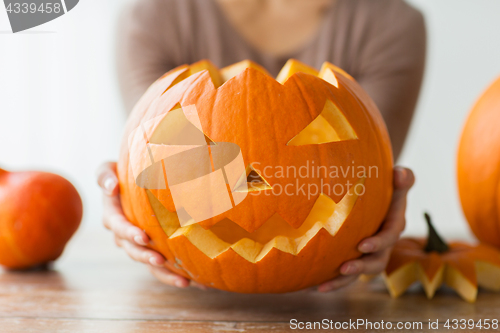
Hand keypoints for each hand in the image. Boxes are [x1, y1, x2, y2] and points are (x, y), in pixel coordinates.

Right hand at [97, 162, 202, 288]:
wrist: (134, 182)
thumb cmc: (122, 173)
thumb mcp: (108, 169)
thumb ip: (105, 176)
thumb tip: (112, 187)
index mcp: (113, 216)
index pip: (119, 227)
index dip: (130, 233)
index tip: (143, 237)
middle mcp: (123, 235)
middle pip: (133, 251)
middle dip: (146, 257)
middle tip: (160, 261)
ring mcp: (138, 245)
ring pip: (149, 263)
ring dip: (165, 274)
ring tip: (184, 281)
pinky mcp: (153, 249)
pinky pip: (163, 265)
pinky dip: (177, 274)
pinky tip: (197, 282)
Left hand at [317, 166, 414, 291]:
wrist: (375, 195)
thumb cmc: (387, 186)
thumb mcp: (398, 180)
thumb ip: (403, 178)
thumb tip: (399, 174)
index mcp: (393, 227)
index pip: (389, 237)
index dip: (378, 243)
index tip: (363, 245)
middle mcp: (382, 245)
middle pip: (375, 263)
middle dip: (361, 268)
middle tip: (344, 268)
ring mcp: (367, 254)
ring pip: (358, 273)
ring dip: (341, 281)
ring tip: (322, 286)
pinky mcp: (354, 257)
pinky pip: (343, 274)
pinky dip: (328, 280)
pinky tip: (310, 286)